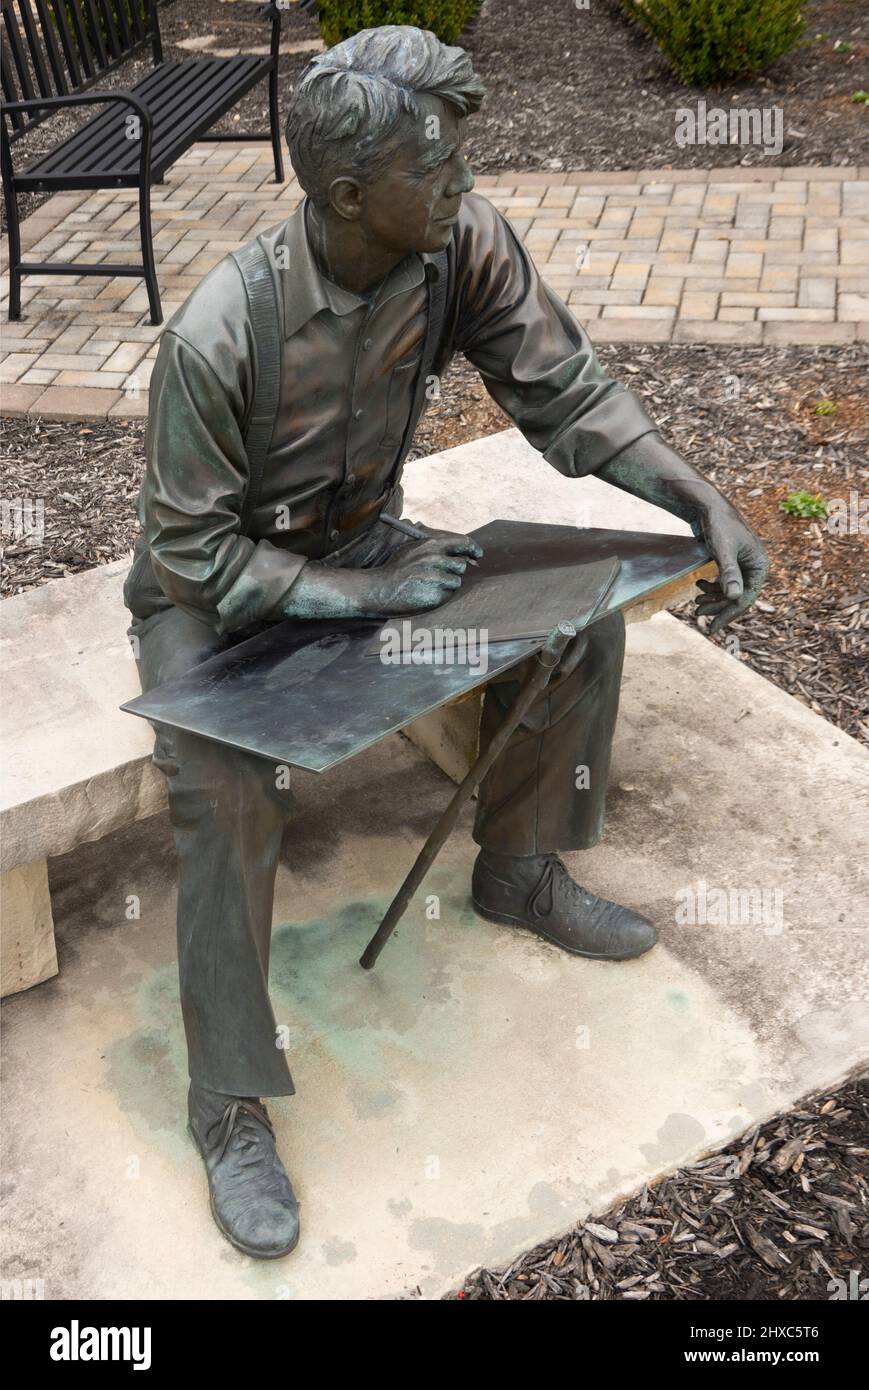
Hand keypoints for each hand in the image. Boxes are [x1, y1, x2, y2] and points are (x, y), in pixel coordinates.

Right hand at [371, 530, 482, 613]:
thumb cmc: (396, 569)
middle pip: (462, 565)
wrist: (378, 589)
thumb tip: (462, 551)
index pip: (463, 542)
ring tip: (428, 584)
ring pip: (456, 581)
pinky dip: (440, 596)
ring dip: (447, 584)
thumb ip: (435, 547)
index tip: (477, 555)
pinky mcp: (435, 596)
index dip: (473, 549)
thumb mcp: (412, 549)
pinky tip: (424, 593)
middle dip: (456, 570)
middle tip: (445, 574)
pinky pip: (448, 595)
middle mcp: (435, 559)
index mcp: (431, 545)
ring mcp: (435, 579)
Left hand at [693, 505, 768, 634]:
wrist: (707, 506)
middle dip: (717, 607)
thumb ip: (729, 573)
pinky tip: (698, 587)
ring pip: (729, 591)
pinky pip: (724, 582)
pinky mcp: (730, 560)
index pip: (745, 599)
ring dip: (713, 599)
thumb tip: (735, 597)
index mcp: (759, 565)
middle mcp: (754, 566)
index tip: (711, 629)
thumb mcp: (723, 550)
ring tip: (695, 603)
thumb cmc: (718, 525)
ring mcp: (742, 563)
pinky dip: (711, 588)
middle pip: (737, 597)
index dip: (727, 615)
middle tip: (697, 613)